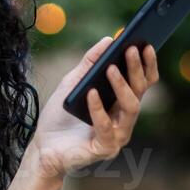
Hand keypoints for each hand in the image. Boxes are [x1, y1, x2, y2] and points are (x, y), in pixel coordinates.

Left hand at [26, 36, 159, 182]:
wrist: (42, 146)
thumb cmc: (60, 116)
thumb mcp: (73, 83)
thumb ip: (89, 63)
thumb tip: (108, 39)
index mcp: (120, 105)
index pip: (142, 84)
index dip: (147, 65)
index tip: (145, 44)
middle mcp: (124, 120)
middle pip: (139, 93)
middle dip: (135, 70)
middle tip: (130, 50)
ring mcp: (117, 137)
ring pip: (131, 109)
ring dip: (122, 86)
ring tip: (110, 69)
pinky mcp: (104, 149)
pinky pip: (106, 128)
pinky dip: (99, 109)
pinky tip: (91, 93)